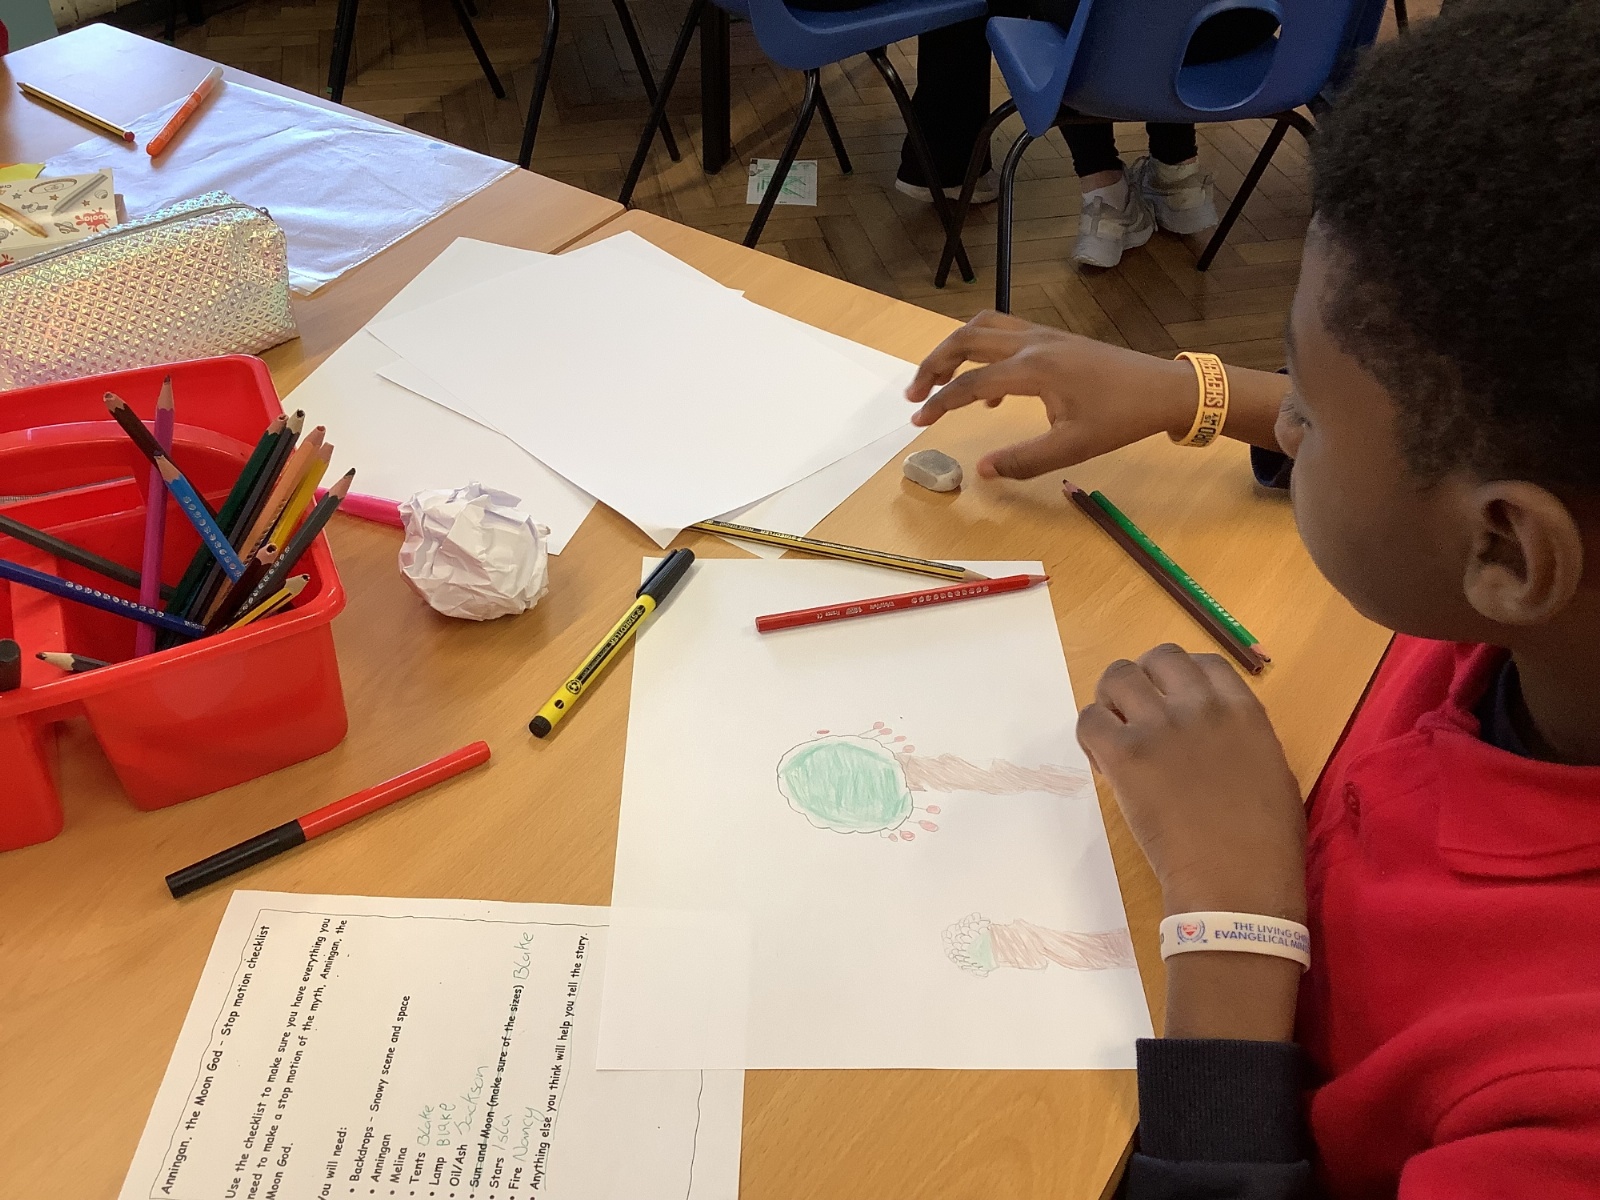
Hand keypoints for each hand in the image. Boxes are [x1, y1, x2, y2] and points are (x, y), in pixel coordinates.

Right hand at [906, 312, 1197, 478]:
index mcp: (1033, 369)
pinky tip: (988, 393)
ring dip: (954, 349)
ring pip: (983, 327)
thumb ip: (1024, 460)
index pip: (970, 384)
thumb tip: (983, 472)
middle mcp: (1032, 343)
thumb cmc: (1121, 418)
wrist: (1163, 389)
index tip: (917, 422)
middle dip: (933, 364)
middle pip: (966, 340)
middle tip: (913, 394)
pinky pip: (1004, 332)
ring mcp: (1043, 335)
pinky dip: (982, 350)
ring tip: (938, 381)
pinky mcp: (1053, 338)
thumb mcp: (1073, 447)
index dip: (938, 403)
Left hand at [1076, 644, 1305, 922]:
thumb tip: (1212, 733)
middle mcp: (1200, 706)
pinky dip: (1091, 736)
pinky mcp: (1126, 754)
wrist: (1236, 882)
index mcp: (1243, 710)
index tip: (1173, 706)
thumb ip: (1241, 737)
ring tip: (1116, 736)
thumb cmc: (1266, 842)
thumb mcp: (1272, 770)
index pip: (1203, 663)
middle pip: (1158, 658)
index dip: (1181, 680)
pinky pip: (1089, 720)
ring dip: (1112, 701)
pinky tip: (1105, 763)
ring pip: (1117, 677)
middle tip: (1138, 716)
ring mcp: (1161, 726)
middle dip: (1145, 682)